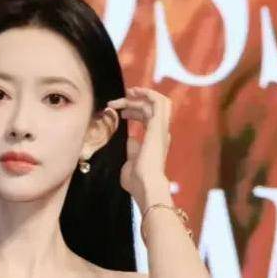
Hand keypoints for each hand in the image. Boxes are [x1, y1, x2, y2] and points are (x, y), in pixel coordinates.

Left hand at [107, 86, 171, 207]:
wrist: (146, 185)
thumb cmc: (137, 181)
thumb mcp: (130, 163)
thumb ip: (132, 150)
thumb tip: (131, 139)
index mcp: (155, 141)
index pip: (148, 119)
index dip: (134, 112)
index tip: (120, 114)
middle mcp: (161, 133)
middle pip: (150, 109)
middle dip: (133, 102)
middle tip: (116, 103)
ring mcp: (161, 128)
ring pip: (156, 102)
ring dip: (140, 96)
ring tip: (126, 94)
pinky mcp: (158, 125)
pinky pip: (158, 102)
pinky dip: (147, 93)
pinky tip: (133, 92)